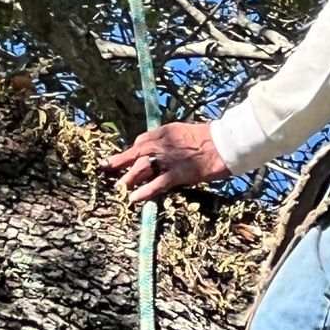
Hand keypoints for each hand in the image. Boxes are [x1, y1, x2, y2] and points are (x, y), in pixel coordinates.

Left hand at [100, 121, 230, 203]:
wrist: (223, 144)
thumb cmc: (207, 137)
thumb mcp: (182, 131)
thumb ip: (168, 139)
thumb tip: (156, 147)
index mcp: (163, 133)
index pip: (140, 142)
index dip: (130, 153)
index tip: (122, 160)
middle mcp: (161, 145)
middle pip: (134, 154)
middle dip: (118, 163)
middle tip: (106, 170)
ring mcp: (167, 161)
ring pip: (141, 170)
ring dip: (128, 180)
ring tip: (118, 189)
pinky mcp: (176, 175)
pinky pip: (156, 185)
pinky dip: (144, 192)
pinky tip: (134, 199)